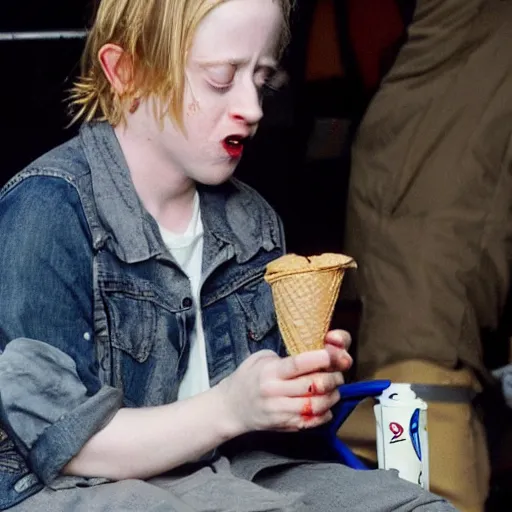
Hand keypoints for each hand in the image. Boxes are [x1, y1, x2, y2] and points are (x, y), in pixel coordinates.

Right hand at [218, 330, 351, 434]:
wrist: (231, 407)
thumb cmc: (247, 378)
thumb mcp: (260, 358)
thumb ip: (284, 356)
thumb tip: (312, 355)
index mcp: (270, 372)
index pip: (298, 365)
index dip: (319, 359)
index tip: (331, 355)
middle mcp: (275, 393)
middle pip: (313, 385)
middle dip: (332, 377)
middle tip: (337, 372)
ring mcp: (281, 412)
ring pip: (317, 405)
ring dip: (332, 395)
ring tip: (334, 388)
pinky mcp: (286, 426)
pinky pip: (313, 421)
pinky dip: (326, 413)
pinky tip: (326, 404)